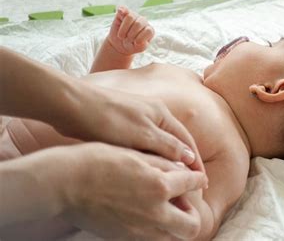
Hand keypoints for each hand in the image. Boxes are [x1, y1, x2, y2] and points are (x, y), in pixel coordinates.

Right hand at [42, 143, 206, 239]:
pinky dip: (157, 231)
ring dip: (176, 225)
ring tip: (165, 209)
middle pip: (192, 226)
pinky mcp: (125, 239)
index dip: (198, 179)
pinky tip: (147, 216)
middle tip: (183, 201)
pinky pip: (152, 240)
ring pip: (173, 238)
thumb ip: (164, 163)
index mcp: (160, 186)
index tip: (197, 178)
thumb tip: (183, 167)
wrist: (64, 184)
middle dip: (193, 213)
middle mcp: (155, 213)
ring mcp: (140, 231)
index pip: (193, 184)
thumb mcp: (136, 154)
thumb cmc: (98, 162)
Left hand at [56, 82, 205, 171]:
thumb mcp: (142, 135)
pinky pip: (146, 145)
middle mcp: (154, 114)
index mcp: (162, 113)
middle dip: (185, 161)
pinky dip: (153, 158)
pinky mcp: (124, 125)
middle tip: (192, 183)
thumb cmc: (108, 120)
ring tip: (174, 179)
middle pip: (176, 141)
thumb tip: (189, 157)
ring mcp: (138, 119)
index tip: (202, 180)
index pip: (187, 140)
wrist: (73, 107)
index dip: (196, 161)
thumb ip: (168, 146)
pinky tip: (150, 168)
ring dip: (169, 160)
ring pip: (160, 144)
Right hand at [107, 6, 154, 54]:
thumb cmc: (132, 46)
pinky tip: (120, 12)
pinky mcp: (123, 13)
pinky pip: (123, 8)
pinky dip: (122, 10)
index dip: (140, 38)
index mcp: (149, 30)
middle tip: (128, 39)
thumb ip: (142, 43)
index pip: (148, 30)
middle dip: (131, 35)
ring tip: (122, 35)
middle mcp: (143, 21)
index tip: (135, 43)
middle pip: (138, 24)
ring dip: (124, 30)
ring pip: (130, 17)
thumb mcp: (139, 48)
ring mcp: (133, 16)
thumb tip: (137, 36)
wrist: (119, 44)